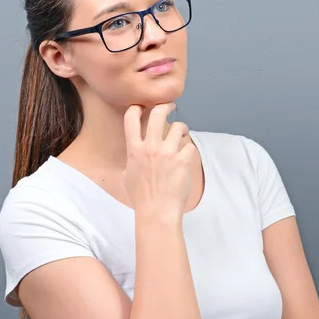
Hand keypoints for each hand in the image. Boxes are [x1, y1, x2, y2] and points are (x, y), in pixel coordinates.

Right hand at [123, 103, 195, 219]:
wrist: (157, 212)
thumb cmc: (141, 197)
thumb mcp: (128, 175)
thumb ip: (132, 158)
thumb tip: (135, 152)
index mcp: (134, 150)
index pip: (131, 118)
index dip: (137, 107)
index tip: (143, 106)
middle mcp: (150, 148)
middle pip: (158, 113)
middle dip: (166, 106)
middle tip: (171, 106)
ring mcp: (168, 153)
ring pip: (178, 127)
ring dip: (182, 129)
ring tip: (182, 135)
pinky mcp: (183, 161)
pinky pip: (190, 147)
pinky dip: (189, 151)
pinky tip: (187, 158)